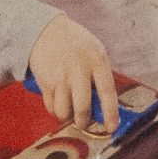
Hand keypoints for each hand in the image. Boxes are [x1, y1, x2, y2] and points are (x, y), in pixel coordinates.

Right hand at [27, 14, 118, 132]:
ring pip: (64, 112)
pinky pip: (51, 107)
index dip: (110, 114)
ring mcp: (61, 77)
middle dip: (83, 122)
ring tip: (68, 107)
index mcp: (97, 61)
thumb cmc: (74, 44)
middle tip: (83, 122)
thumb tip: (102, 107)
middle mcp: (79, 70)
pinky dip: (54, 109)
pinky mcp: (46, 83)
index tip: (111, 127)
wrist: (46, 31)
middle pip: (82, 109)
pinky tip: (57, 99)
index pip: (107, 93)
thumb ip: (99, 76)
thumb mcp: (94, 52)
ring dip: (66, 116)